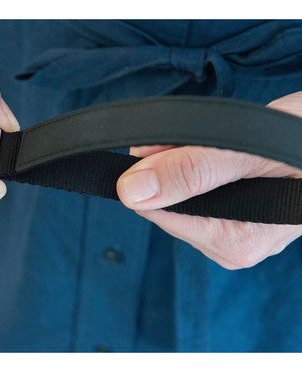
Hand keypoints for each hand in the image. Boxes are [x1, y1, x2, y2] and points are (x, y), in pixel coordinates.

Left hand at [117, 92, 301, 268]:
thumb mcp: (254, 147)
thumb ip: (194, 169)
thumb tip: (130, 191)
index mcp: (235, 242)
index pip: (156, 212)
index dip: (150, 173)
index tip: (158, 143)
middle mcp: (232, 247)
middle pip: (166, 206)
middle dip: (167, 167)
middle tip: (193, 136)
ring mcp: (236, 234)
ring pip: (180, 198)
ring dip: (181, 164)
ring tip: (213, 142)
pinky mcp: (239, 219)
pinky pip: (198, 195)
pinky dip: (194, 168)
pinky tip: (214, 153)